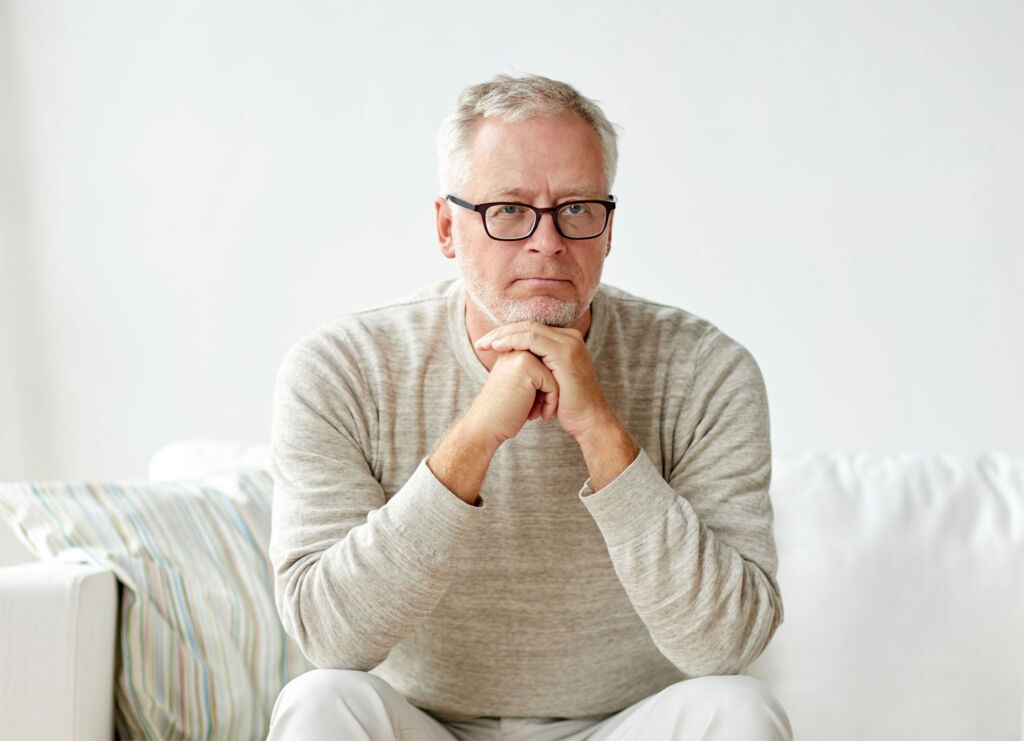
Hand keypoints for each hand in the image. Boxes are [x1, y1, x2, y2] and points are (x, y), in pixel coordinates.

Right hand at [426, 349, 555, 502]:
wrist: (484, 425)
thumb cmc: (504, 411)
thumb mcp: (519, 387)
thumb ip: (534, 375)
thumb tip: (559, 373)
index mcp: (512, 351)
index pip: (545, 367)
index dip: (543, 390)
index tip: (530, 407)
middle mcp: (516, 349)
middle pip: (552, 370)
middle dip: (547, 392)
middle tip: (535, 410)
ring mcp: (522, 356)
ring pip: (555, 377)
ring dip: (550, 398)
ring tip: (536, 412)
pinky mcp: (528, 367)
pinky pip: (553, 384)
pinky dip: (550, 403)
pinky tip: (538, 415)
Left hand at [475, 321, 639, 488]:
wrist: (589, 421)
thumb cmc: (568, 407)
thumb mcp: (550, 381)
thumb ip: (538, 367)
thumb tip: (515, 362)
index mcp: (567, 341)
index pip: (532, 329)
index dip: (508, 334)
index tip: (487, 344)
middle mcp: (571, 338)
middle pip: (529, 326)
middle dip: (502, 332)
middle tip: (481, 342)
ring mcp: (569, 343)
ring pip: (529, 329)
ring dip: (503, 335)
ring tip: (484, 344)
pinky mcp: (565, 353)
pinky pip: (533, 339)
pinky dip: (513, 341)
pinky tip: (498, 347)